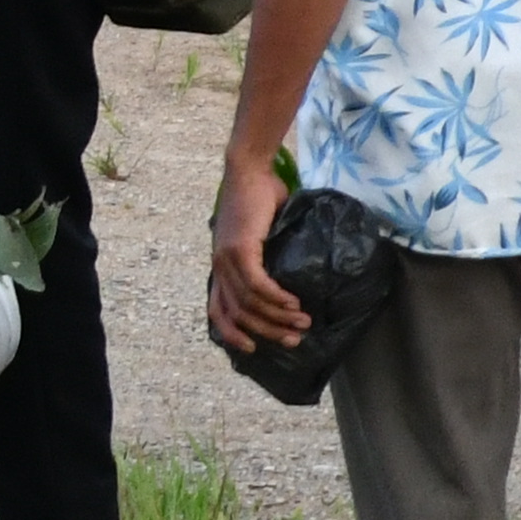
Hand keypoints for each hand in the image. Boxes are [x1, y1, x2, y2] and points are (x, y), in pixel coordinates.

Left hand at [202, 195, 306, 359]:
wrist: (250, 171)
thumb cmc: (259, 196)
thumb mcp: (262, 232)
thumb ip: (269, 252)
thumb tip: (293, 269)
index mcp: (220, 266)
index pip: (217, 311)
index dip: (232, 334)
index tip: (253, 349)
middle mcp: (219, 267)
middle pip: (237, 314)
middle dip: (266, 332)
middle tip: (293, 341)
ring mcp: (227, 259)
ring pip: (250, 303)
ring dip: (278, 317)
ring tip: (303, 323)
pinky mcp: (240, 249)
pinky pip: (257, 284)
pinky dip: (276, 298)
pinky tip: (293, 303)